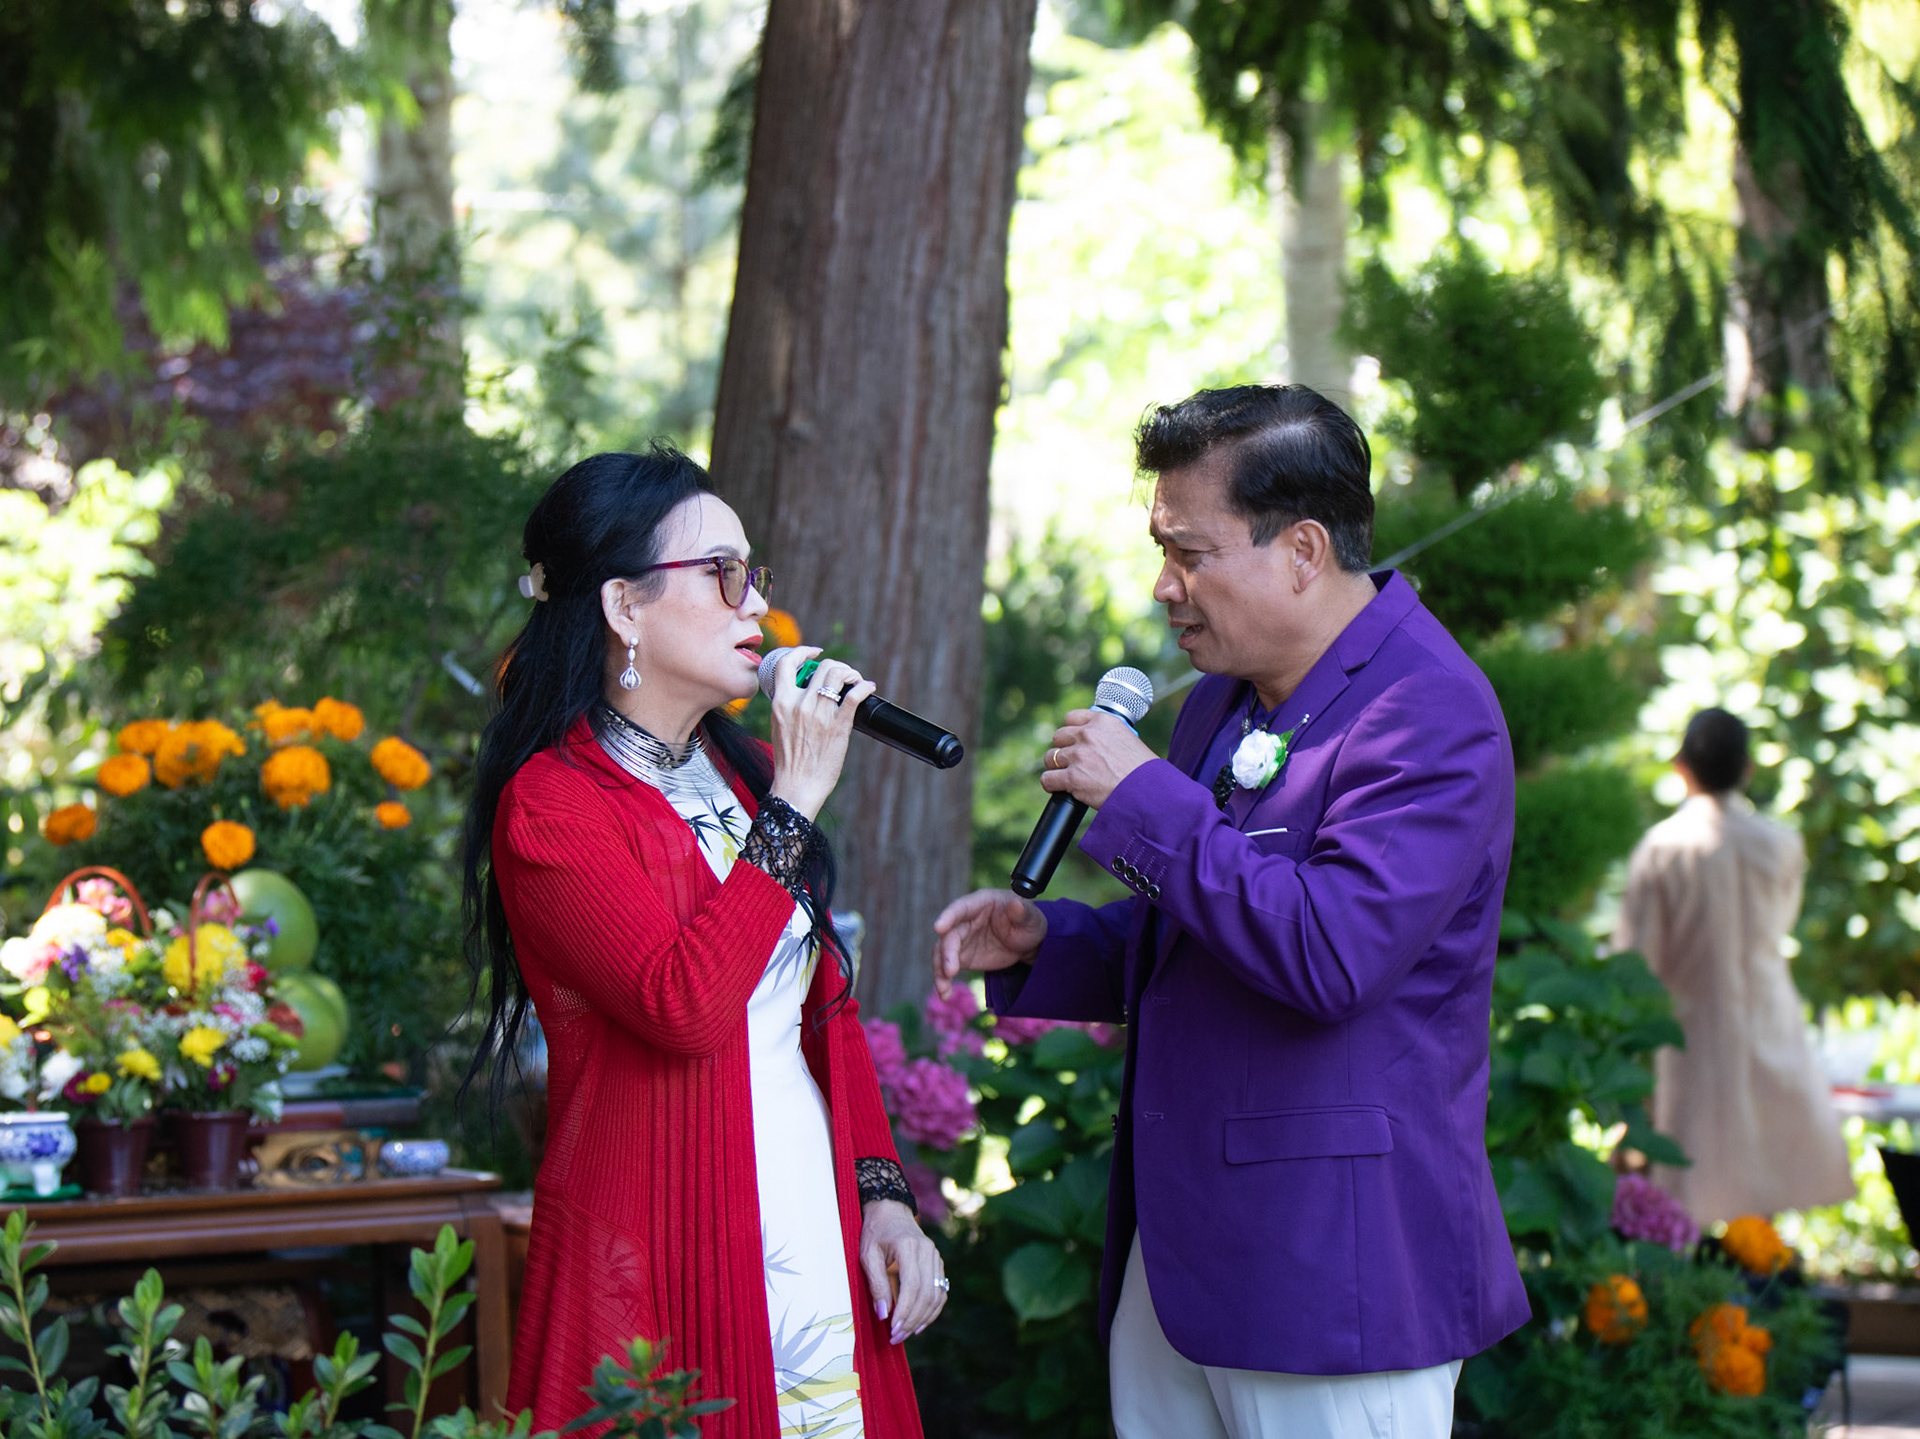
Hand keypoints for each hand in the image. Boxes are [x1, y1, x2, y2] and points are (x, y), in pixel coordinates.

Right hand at [765, 647, 876, 819]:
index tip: (814, 653)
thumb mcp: (780, 726)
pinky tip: (868, 688)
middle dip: (837, 667)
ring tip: (856, 681)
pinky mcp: (838, 725)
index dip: (803, 652)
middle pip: (822, 666)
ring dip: (851, 673)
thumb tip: (806, 692)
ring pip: (839, 674)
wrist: (797, 787)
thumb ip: (789, 706)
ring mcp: (819, 714)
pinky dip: (865, 686)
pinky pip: (855, 695)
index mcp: (781, 703)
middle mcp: (799, 704)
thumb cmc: (790, 762)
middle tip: (845, 676)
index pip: (786, 663)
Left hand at [859, 1199, 945, 1343]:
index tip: (892, 1330)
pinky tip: (920, 1323)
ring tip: (906, 1333)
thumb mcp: (867, 1254)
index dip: (904, 1311)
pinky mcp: (938, 1263)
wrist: (891, 1211)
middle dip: (912, 1320)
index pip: (912, 1286)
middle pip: (926, 1294)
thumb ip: (876, 1283)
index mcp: (909, 1247)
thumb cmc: (875, 1233)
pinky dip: (933, 1310)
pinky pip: (941, 1291)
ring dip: (923, 1319)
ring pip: (936, 1295)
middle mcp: (928, 1251)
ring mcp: (936, 1257)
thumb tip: (883, 1314)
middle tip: (896, 1337)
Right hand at [932, 889, 1046, 998]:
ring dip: (939, 970)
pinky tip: (944, 994)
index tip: (938, 928)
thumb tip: (1016, 904)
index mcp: (981, 902)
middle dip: (946, 953)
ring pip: (942, 952)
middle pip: (949, 935)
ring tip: (943, 989)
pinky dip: (943, 980)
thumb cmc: (1028, 923)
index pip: (961, 907)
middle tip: (950, 971)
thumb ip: (1023, 912)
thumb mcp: (1031, 918)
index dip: (948, 916)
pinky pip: (946, 966)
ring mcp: (961, 938)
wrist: (1027, 944)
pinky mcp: (961, 956)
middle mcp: (965, 919)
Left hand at [1040, 709, 1155, 808]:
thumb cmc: (1143, 771)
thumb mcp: (1128, 739)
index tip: (1074, 740)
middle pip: (1058, 737)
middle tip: (1073, 761)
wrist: (1148, 791)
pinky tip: (1058, 787)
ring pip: (1051, 757)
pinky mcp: (1073, 778)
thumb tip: (1092, 738)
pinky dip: (1050, 784)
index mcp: (1103, 721)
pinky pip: (1048, 778)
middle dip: (1064, 749)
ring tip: (1067, 776)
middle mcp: (1088, 735)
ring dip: (1056, 767)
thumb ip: (1106, 734)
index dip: (1071, 731)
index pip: (1071, 717)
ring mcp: (1079, 756)